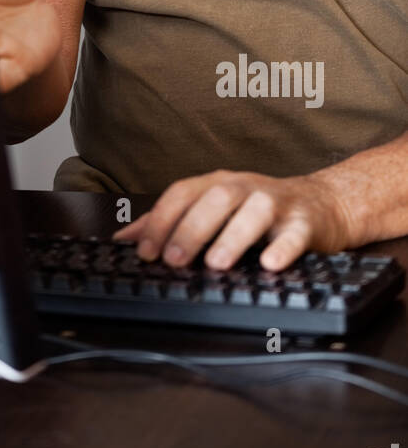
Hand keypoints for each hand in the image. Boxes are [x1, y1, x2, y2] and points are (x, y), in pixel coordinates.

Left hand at [113, 168, 352, 270]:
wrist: (322, 204)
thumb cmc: (259, 210)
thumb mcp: (213, 209)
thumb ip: (171, 222)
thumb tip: (124, 238)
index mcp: (218, 183)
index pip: (183, 193)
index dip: (161, 220)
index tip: (145, 252)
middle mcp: (245, 187)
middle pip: (215, 199)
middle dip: (191, 228)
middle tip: (173, 259)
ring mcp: (277, 203)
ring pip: (254, 212)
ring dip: (232, 236)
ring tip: (216, 263)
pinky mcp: (306, 223)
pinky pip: (295, 234)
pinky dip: (283, 248)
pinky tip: (271, 263)